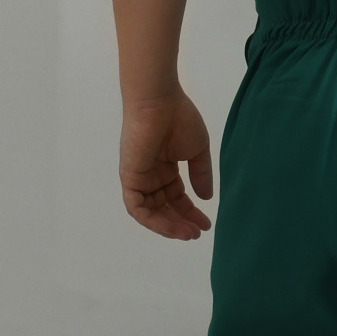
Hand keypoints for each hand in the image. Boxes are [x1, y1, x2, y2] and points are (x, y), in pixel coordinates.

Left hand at [120, 90, 215, 240]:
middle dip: (181, 222)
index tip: (207, 224)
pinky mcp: (130, 178)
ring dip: (169, 226)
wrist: (159, 101)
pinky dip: (153, 221)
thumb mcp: (197, 150)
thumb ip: (201, 174)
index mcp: (164, 168)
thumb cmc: (178, 118)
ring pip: (150, 212)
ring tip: (189, 234)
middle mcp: (150, 176)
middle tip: (198, 233)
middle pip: (164, 208)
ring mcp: (138, 178)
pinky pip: (137, 208)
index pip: (176, 198)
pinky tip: (173, 227)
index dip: (191, 212)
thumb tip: (207, 198)